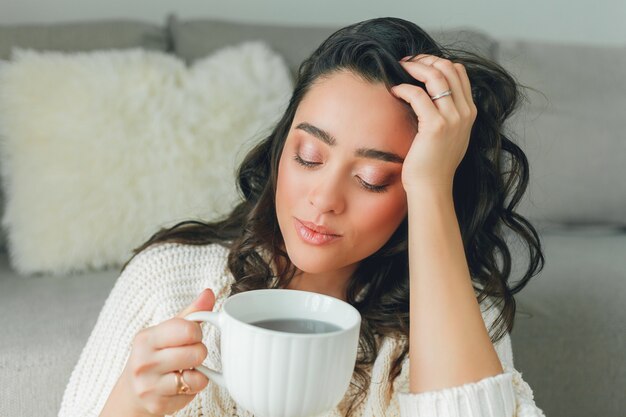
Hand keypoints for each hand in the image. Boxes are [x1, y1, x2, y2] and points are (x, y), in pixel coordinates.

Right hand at [119, 289, 214, 415]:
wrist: (132, 391)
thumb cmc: (155, 355)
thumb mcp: (167, 331)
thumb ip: (191, 313)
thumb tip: (209, 293)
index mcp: (146, 338)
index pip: (188, 329)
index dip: (196, 332)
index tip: (190, 336)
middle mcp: (144, 362)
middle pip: (197, 353)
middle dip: (199, 353)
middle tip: (187, 355)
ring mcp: (149, 386)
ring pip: (197, 377)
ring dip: (197, 373)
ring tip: (184, 370)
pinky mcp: (158, 404)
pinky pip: (193, 393)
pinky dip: (192, 389)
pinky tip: (179, 385)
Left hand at [391, 54, 476, 191]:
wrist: (432, 187)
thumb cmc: (434, 164)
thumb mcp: (450, 135)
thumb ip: (448, 114)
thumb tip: (431, 95)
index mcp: (469, 112)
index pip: (459, 72)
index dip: (437, 61)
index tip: (418, 64)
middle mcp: (464, 112)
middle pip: (448, 68)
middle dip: (425, 60)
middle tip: (406, 63)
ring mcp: (452, 119)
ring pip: (435, 76)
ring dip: (414, 68)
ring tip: (398, 69)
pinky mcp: (435, 126)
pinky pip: (418, 95)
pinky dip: (404, 88)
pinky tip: (394, 91)